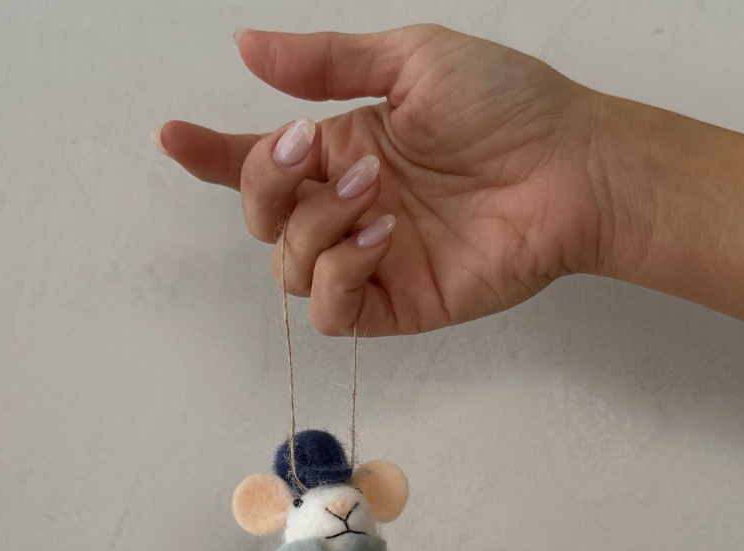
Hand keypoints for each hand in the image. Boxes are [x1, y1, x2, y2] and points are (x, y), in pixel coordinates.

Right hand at [156, 25, 606, 336]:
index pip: (260, 163)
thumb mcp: (410, 61)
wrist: (570, 169)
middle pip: (261, 218)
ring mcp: (368, 260)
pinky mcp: (394, 304)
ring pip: (287, 266)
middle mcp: (345, 208)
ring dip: (315, 225)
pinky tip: (379, 237)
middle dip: (269, 183)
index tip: (173, 136)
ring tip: (375, 193)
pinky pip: (330, 311)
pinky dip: (337, 274)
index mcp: (342, 149)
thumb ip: (325, 64)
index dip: (212, 156)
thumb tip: (245, 47)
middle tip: (316, 150)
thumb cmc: (507, 107)